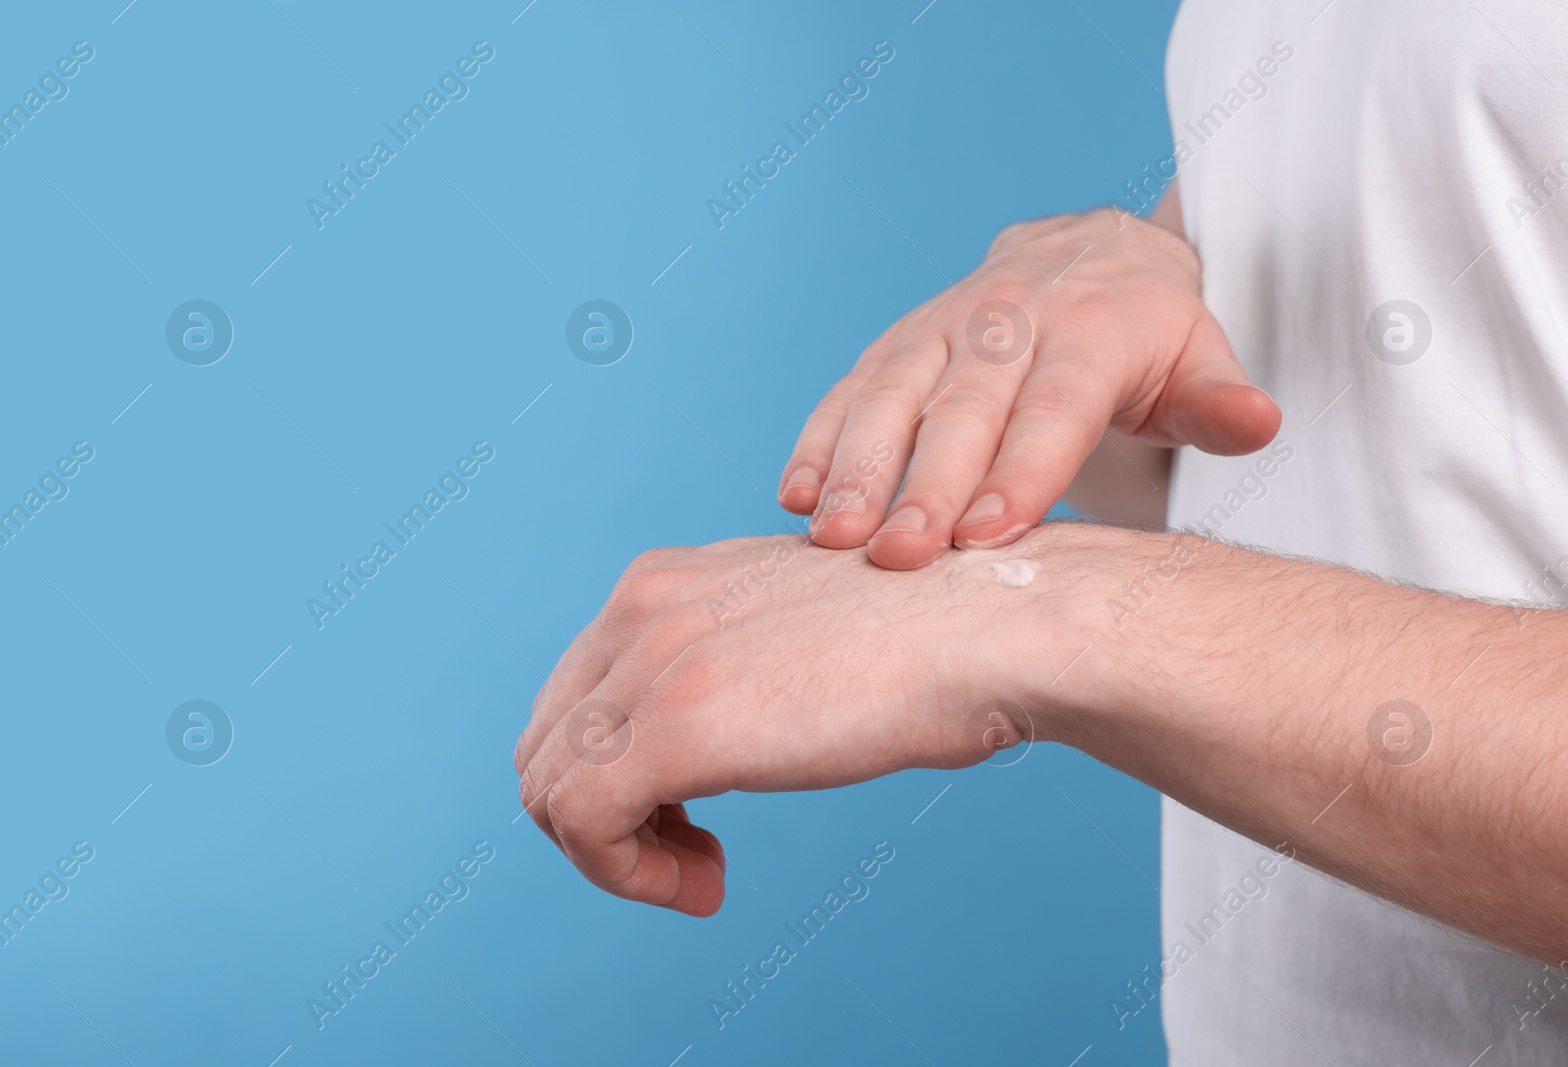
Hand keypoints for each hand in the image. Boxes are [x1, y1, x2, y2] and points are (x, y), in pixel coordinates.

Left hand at [512, 533, 1062, 915]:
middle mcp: (641, 608)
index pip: (575, 699)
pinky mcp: (676, 727)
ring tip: (703, 879)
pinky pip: (583, 824)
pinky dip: (626, 876)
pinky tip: (707, 887)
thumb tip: (707, 733)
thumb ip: (732, 663)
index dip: (615, 777)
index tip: (690, 821)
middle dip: (604, 821)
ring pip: (550, 790)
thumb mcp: (794, 634)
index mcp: (663, 582)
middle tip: (692, 860)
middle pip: (547, 745)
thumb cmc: (927, 641)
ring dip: (619, 859)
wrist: (992, 628)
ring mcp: (654, 663)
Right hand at [778, 208, 1279, 568]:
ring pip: (891, 395)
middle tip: (897, 558)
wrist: (1084, 256)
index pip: (1053, 407)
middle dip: (924, 485)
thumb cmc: (1145, 336)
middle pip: (962, 409)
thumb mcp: (1198, 357)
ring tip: (830, 535)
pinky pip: (851, 390)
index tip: (988, 536)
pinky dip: (820, 441)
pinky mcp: (897, 345)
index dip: (1021, 471)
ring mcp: (942, 330)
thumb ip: (1219, 400)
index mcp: (1089, 331)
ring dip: (857, 467)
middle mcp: (1007, 323)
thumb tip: (1258, 422)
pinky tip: (796, 498)